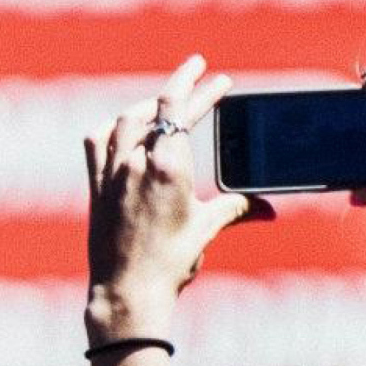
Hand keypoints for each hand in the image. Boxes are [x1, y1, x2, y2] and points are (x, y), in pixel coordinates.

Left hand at [84, 55, 273, 341]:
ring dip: (149, 105)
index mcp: (167, 167)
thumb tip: (269, 210)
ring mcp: (112, 173)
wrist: (128, 293)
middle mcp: (136, 162)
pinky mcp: (97, 187)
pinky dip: (112, 128)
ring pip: (127, 120)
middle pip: (156, 109)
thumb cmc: (170, 264)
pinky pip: (97, 143)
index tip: (218, 78)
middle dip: (181, 87)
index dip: (201, 89)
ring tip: (166, 101)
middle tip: (198, 72)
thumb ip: (237, 209)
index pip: (182, 111)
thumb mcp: (207, 230)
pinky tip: (122, 128)